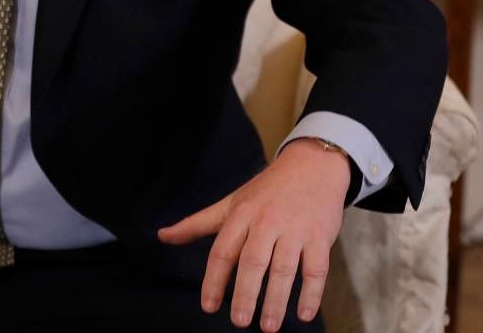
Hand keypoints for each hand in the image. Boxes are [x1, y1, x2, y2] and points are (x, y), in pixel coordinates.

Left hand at [156, 139, 349, 331]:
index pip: (223, 251)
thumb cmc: (267, 190)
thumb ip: (198, 223)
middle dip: (246, 294)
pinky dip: (312, 293)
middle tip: (239, 321)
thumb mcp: (231, 202)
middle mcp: (267, 222)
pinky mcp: (320, 236)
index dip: (214, 280)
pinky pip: (317, 269)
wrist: (312, 165)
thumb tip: (163, 236)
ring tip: (268, 327)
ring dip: (277, 300)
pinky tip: (304, 314)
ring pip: (285, 269)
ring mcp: (295, 229)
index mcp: (242, 214)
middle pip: (253, 261)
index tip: (208, 306)